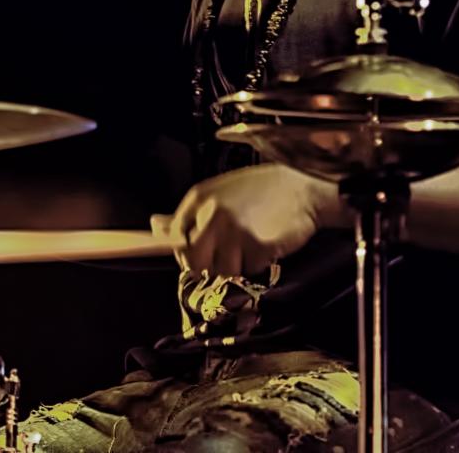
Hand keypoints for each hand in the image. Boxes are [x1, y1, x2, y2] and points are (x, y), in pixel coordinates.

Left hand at [154, 164, 341, 277]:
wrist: (303, 187)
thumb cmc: (260, 190)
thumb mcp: (219, 194)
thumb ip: (188, 214)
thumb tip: (155, 226)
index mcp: (199, 198)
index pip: (176, 239)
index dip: (187, 253)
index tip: (202, 253)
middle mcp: (212, 214)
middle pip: (193, 262)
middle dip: (208, 265)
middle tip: (227, 255)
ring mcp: (235, 231)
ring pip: (221, 270)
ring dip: (235, 265)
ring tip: (249, 244)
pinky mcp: (258, 246)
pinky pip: (249, 270)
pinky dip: (257, 264)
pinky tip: (265, 244)